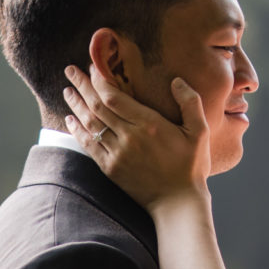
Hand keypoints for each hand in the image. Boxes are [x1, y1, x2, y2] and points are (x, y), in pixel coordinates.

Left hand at [60, 62, 211, 206]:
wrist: (178, 202)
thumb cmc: (191, 166)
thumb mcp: (200, 132)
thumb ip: (190, 103)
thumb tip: (176, 81)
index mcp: (149, 124)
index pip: (115, 96)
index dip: (100, 80)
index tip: (93, 67)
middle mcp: (129, 137)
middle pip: (98, 105)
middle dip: (82, 85)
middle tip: (70, 70)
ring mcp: (117, 154)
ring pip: (90, 123)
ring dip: (76, 105)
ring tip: (67, 90)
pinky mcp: (110, 168)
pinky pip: (88, 145)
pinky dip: (77, 130)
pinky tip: (70, 119)